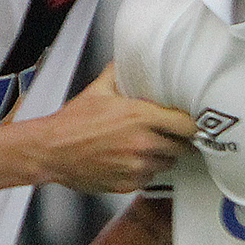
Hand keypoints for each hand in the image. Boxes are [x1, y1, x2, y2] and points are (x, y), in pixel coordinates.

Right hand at [32, 65, 194, 192]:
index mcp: (141, 117)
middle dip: (177, 142)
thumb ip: (119, 73)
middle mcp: (143, 144)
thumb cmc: (72, 122)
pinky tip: (130, 160)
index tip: (193, 124)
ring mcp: (137, 167)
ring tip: (145, 147)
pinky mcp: (128, 184)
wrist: (51, 151)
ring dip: (161, 157)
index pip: (187, 125)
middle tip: (169, 136)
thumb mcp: (98, 90)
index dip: (194, 125)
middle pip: (182, 148)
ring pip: (167, 164)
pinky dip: (144, 171)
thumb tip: (129, 60)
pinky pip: (149, 178)